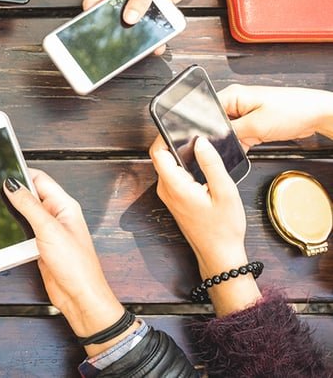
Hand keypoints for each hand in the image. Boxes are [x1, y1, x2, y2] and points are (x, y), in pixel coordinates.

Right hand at [3, 171, 126, 353]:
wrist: (80, 297)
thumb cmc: (75, 265)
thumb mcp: (48, 229)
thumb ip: (29, 205)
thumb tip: (12, 184)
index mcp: (64, 205)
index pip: (40, 179)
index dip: (21, 173)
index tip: (1, 171)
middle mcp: (57, 216)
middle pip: (31, 195)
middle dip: (13, 193)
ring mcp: (48, 231)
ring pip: (24, 214)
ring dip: (11, 214)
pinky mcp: (40, 246)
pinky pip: (23, 232)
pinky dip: (13, 231)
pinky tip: (3, 232)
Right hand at [83, 0, 195, 26]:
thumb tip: (130, 18)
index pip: (93, 1)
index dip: (94, 17)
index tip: (104, 30)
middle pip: (112, 10)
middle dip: (127, 20)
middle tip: (140, 27)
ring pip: (132, 11)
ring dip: (148, 14)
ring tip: (163, 10)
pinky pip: (146, 7)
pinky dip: (160, 8)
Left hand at [149, 135, 260, 314]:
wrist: (219, 255)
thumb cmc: (223, 229)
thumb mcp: (225, 192)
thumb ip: (212, 164)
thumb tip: (200, 142)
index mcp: (174, 186)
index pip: (158, 152)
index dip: (165, 136)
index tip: (181, 127)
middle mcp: (166, 190)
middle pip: (162, 157)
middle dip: (176, 143)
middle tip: (198, 135)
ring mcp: (169, 195)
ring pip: (169, 166)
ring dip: (182, 155)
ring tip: (203, 148)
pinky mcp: (175, 199)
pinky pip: (174, 176)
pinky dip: (185, 167)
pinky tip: (202, 166)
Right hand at [217, 84, 332, 148]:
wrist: (317, 115)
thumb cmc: (294, 110)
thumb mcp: (256, 125)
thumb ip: (231, 133)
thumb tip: (215, 139)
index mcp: (233, 95)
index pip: (207, 111)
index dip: (206, 127)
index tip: (209, 141)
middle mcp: (237, 102)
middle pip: (217, 123)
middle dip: (222, 136)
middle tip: (231, 143)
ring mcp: (245, 112)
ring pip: (228, 131)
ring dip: (234, 140)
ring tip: (245, 142)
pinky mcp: (253, 122)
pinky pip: (239, 135)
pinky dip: (242, 143)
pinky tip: (248, 146)